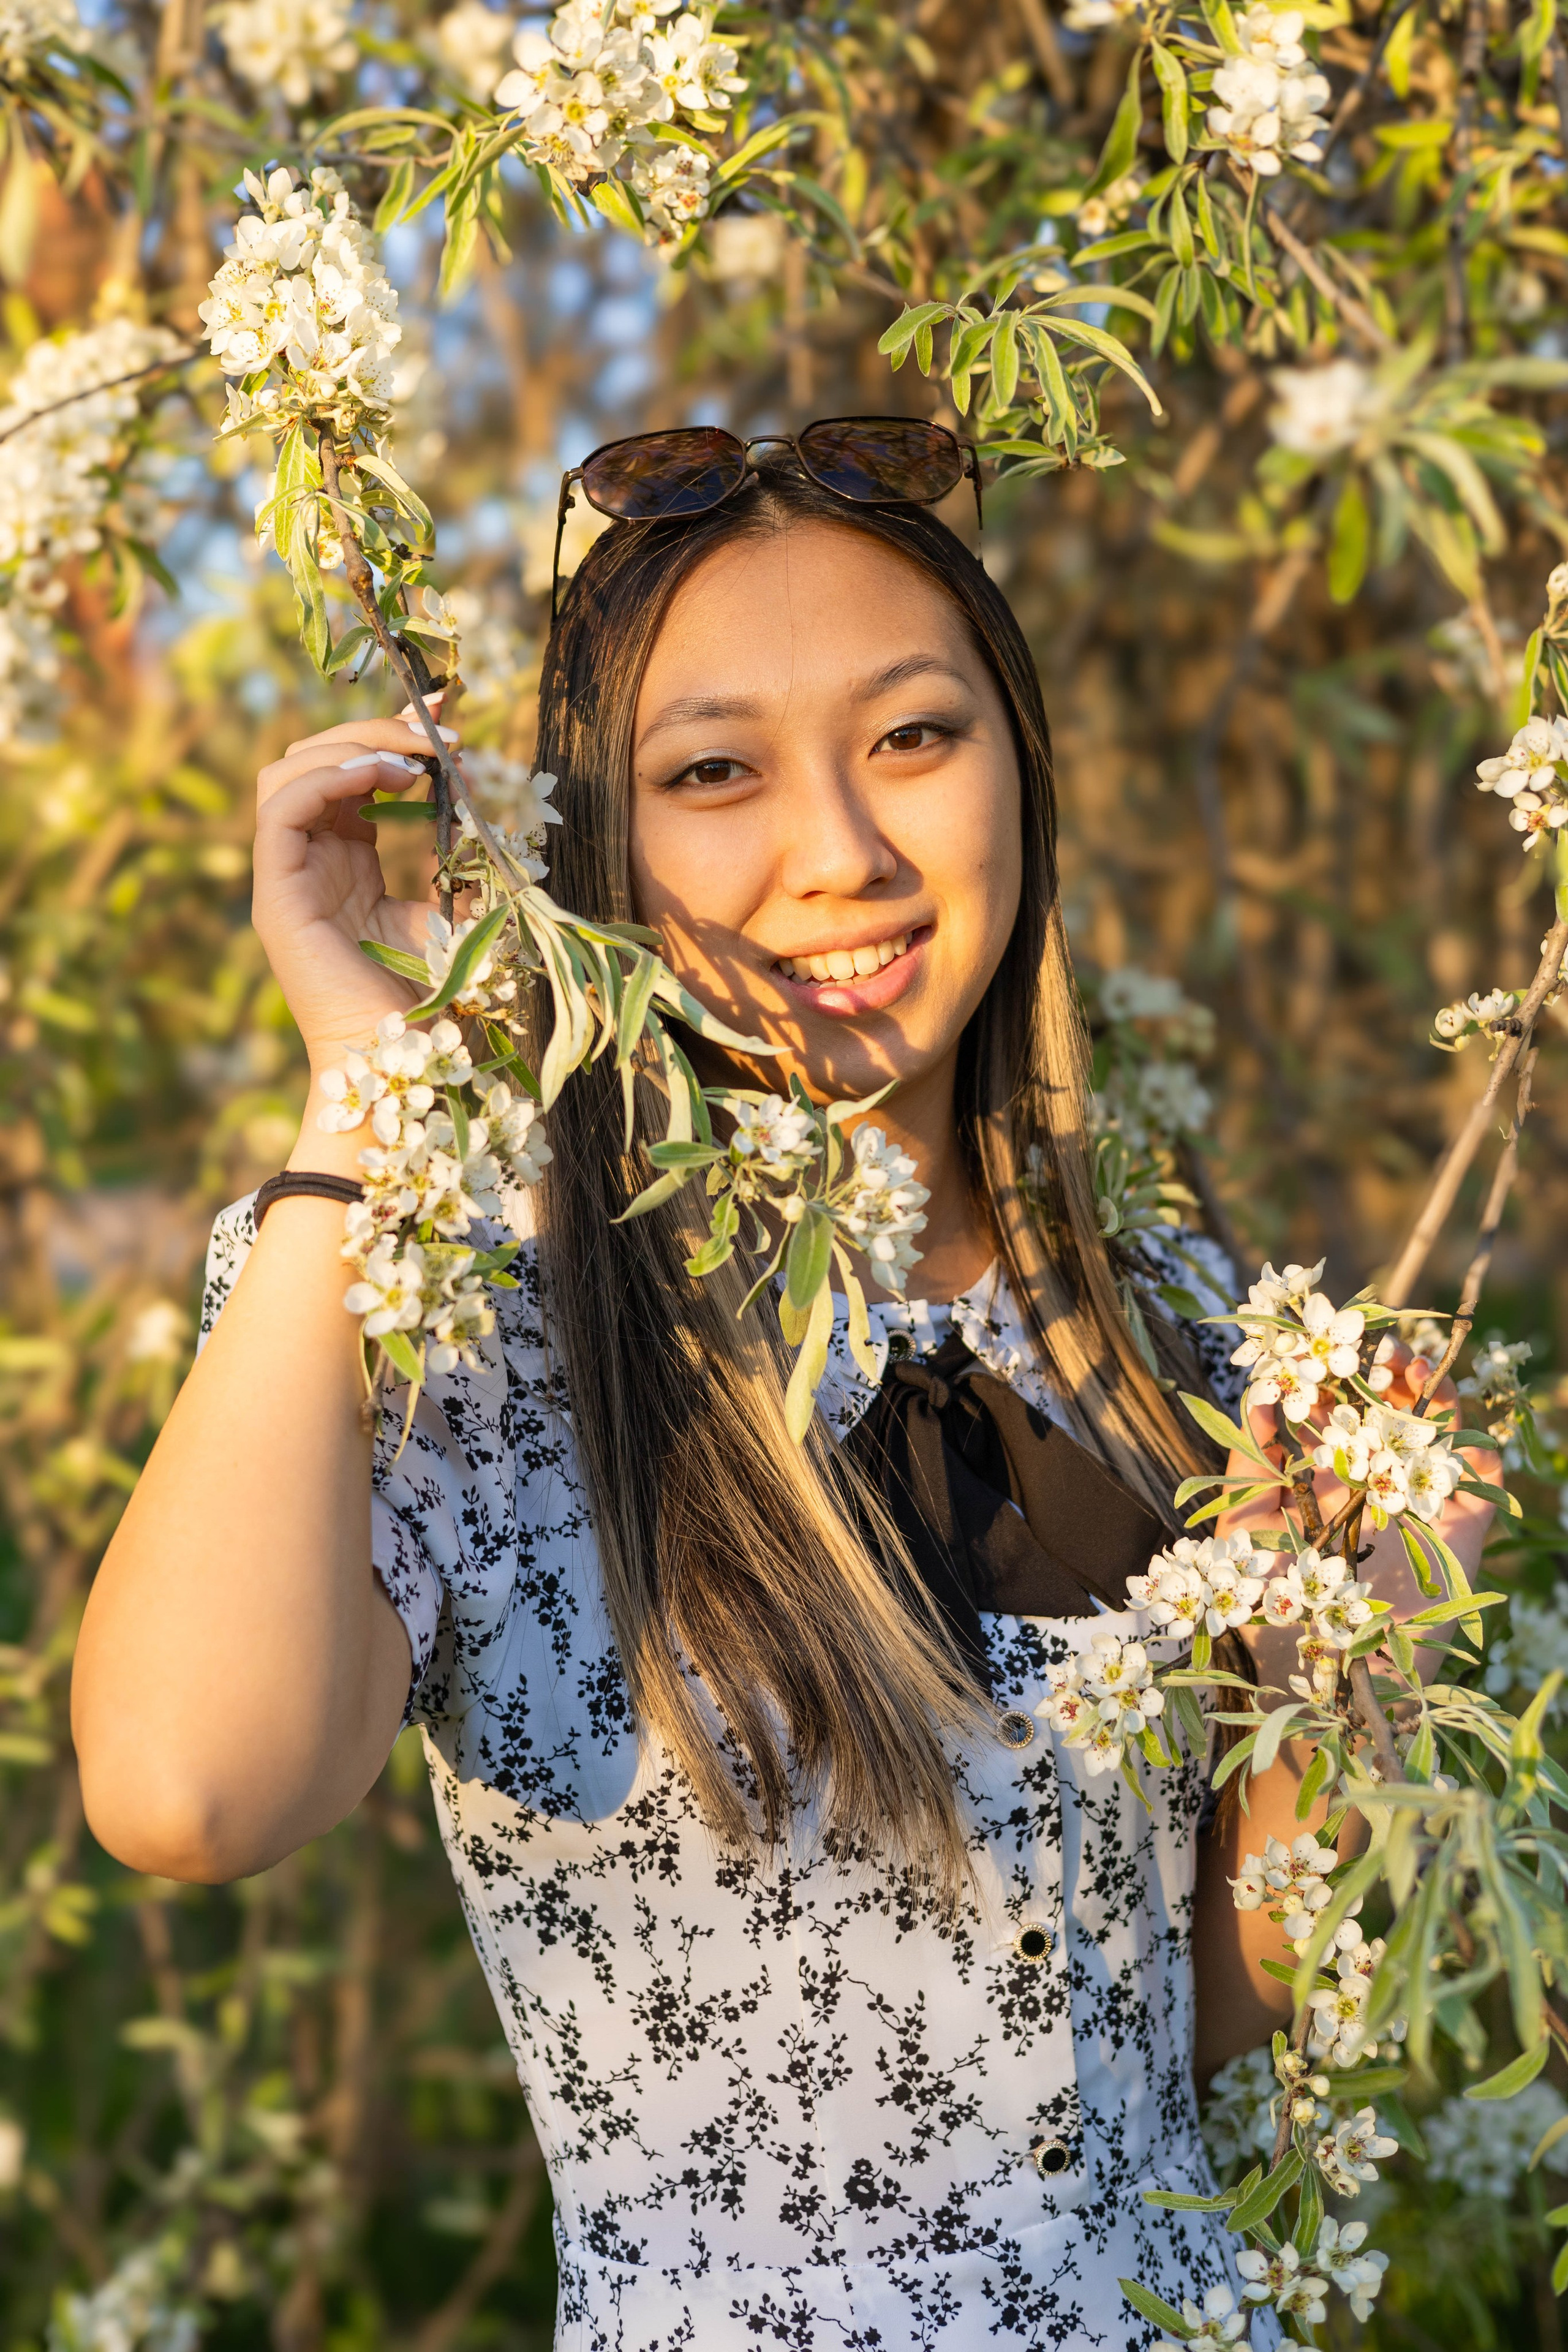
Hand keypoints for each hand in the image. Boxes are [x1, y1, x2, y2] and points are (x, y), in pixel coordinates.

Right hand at [252, 702, 457, 1071]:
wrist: (399, 1060)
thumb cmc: (426, 999)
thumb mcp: (452, 912)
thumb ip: (455, 860)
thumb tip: (479, 800)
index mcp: (346, 857)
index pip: (351, 772)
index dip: (391, 738)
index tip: (444, 721)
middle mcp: (309, 858)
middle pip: (315, 758)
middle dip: (375, 733)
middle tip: (437, 733)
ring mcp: (287, 875)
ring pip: (287, 770)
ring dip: (352, 748)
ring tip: (413, 760)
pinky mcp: (276, 893)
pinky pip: (280, 809)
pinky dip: (327, 779)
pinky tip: (381, 778)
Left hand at [1220, 1341, 1499, 1690]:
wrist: (1316, 1685)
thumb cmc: (1266, 1610)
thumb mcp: (1243, 1528)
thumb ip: (1251, 1460)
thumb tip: (1259, 1394)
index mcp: (1323, 1480)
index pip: (1339, 1413)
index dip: (1337, 1376)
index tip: (1325, 1344)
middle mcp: (1373, 1487)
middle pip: (1391, 1414)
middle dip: (1387, 1374)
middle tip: (1377, 1348)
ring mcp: (1417, 1509)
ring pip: (1437, 1435)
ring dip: (1431, 1394)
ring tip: (1410, 1365)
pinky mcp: (1459, 1538)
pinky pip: (1480, 1483)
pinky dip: (1477, 1447)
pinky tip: (1453, 1422)